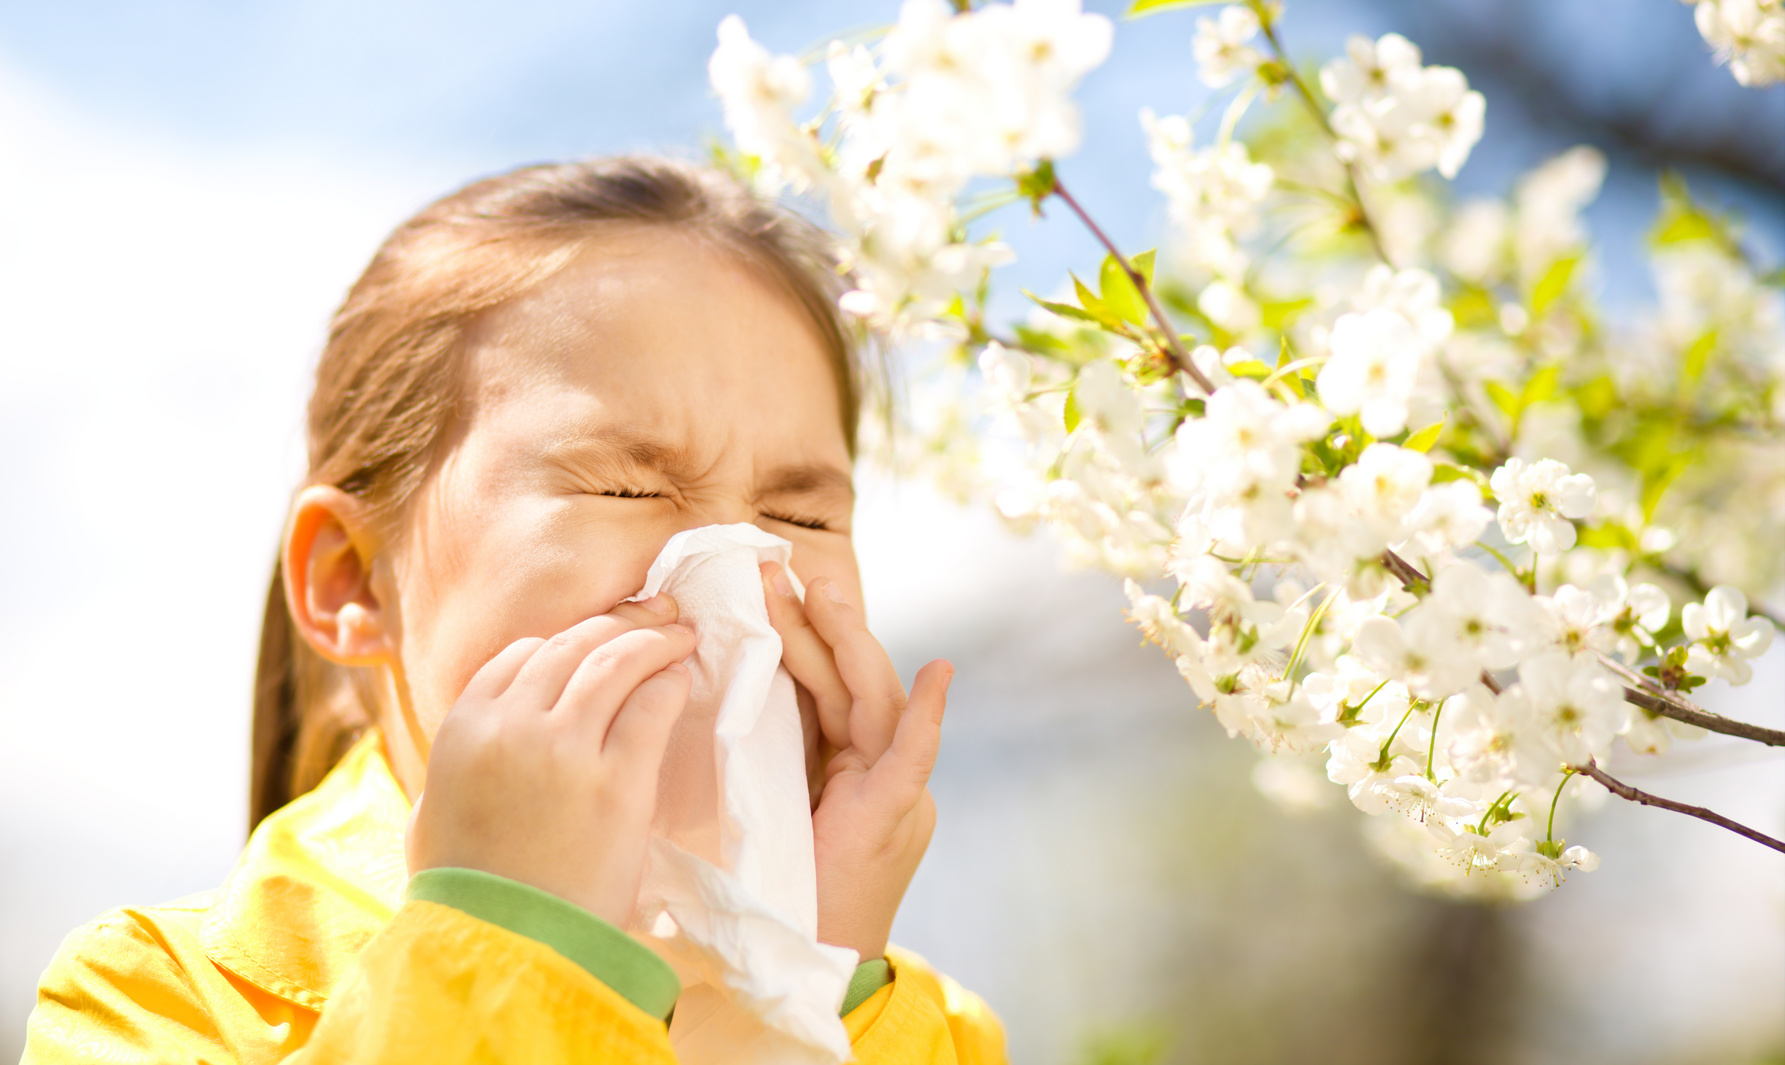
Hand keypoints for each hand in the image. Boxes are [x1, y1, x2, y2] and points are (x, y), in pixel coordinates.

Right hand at [405, 595, 694, 927]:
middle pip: (572, 646)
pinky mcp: (618, 781)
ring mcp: (566, 749)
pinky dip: (669, 682)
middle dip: (618, 624)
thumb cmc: (467, 897)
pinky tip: (682, 678)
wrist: (505, 951)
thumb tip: (479, 741)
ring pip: (615, 661)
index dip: (566, 643)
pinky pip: (650, 706)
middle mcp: (511, 726)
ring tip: (680, 635)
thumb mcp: (434, 818)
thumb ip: (457, 768)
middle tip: (656, 617)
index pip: (521, 656)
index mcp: (462, 729)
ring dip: (653, 639)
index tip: (597, 640)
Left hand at [760, 562, 950, 961]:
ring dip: (847, 641)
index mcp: (850, 768)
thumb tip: (720, 694)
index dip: (799, 639)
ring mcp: (894, 790)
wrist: (809, 962)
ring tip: (819, 591)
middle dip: (815, 624)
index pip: (827, 689)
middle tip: (775, 572)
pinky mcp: (894, 814)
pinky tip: (936, 675)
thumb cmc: (779, 890)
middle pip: (850, 682)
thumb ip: (764, 753)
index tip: (764, 592)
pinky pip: (915, 757)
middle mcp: (879, 771)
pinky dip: (926, 716)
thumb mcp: (765, 804)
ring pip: (874, 699)